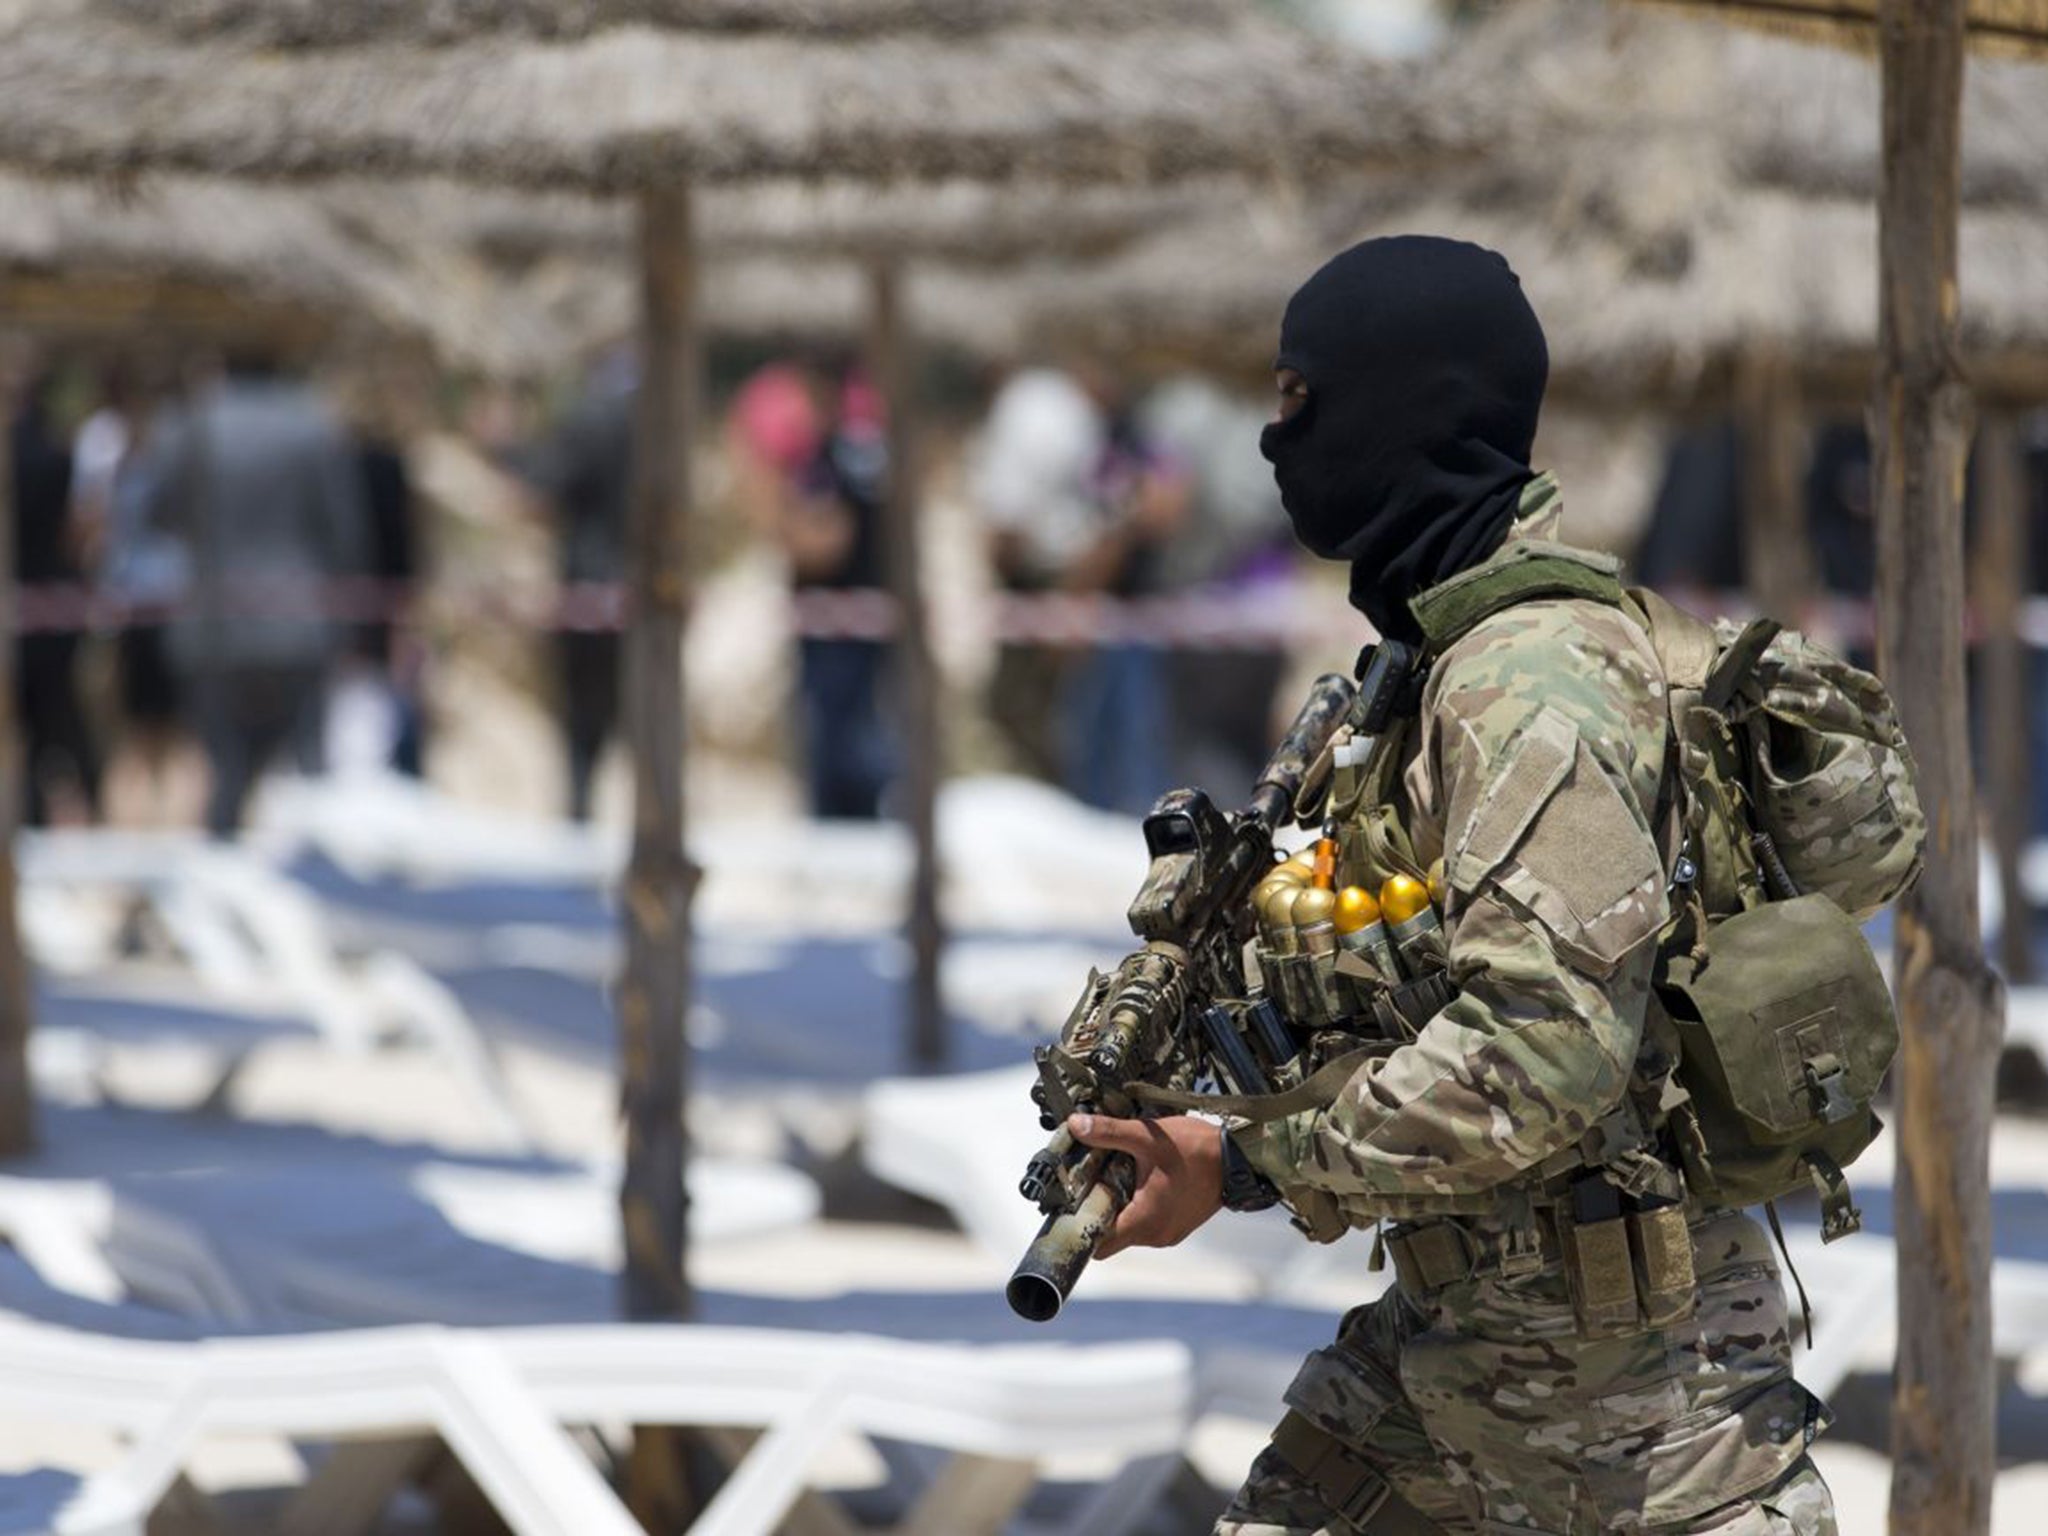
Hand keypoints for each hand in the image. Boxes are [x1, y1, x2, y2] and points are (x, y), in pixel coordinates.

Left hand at [1066, 1112, 1223, 1258]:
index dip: (1080, 1226)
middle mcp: (1154, 1236)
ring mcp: (1168, 1233)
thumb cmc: (1196, 1150)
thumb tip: (1075, 1124)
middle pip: (1110, 1235)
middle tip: (1091, 1179)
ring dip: (1119, 1205)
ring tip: (1117, 1174)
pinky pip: (1146, 1222)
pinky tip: (1138, 1179)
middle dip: (1098, 1209)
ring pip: (1128, 1228)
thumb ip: (1108, 1132)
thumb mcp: (1147, 1137)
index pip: (1097, 1245)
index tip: (1071, 1203)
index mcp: (1144, 1222)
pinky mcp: (1176, 1225)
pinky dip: (1136, 1206)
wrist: (1239, 1158)